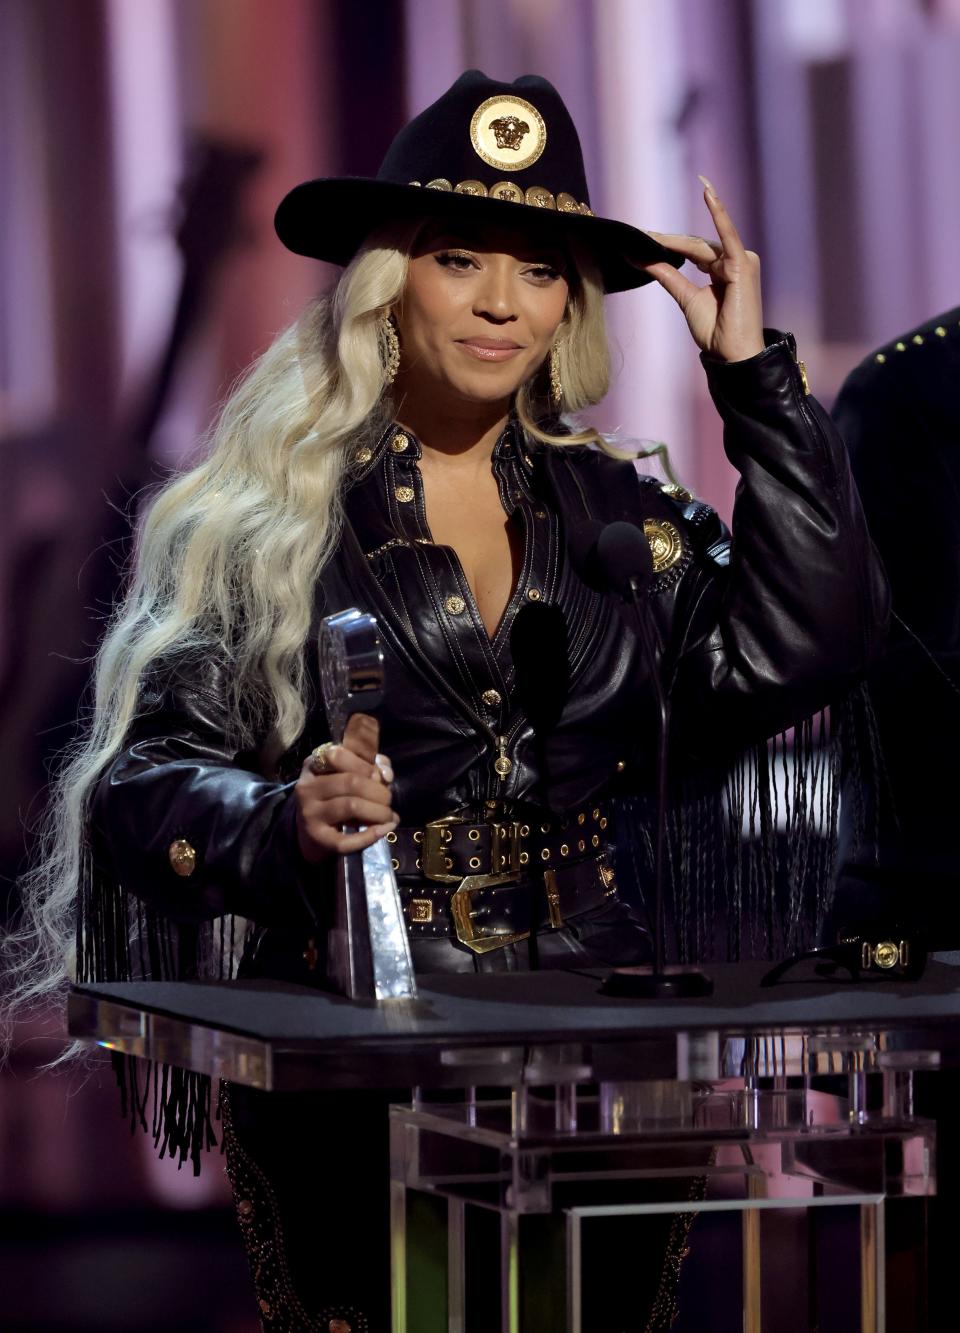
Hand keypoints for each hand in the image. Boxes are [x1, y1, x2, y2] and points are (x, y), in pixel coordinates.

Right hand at [294, 712, 397, 863]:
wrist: (310, 830)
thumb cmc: (335, 796)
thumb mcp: (348, 774)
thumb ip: (370, 766)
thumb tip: (386, 775)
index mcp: (314, 764)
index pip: (338, 754)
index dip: (366, 765)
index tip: (381, 777)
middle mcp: (307, 787)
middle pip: (351, 782)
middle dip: (379, 791)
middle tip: (389, 800)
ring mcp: (310, 813)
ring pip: (351, 806)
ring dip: (379, 812)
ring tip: (389, 815)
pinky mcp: (317, 838)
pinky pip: (346, 839)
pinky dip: (371, 835)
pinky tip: (384, 829)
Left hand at [635, 177, 764, 362]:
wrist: (732, 354)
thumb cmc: (715, 332)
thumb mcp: (686, 298)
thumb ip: (668, 276)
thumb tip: (643, 259)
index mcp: (723, 269)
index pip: (693, 251)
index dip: (669, 246)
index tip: (644, 240)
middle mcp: (734, 261)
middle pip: (695, 246)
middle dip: (668, 242)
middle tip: (641, 235)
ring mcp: (741, 260)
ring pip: (702, 245)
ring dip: (676, 240)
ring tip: (650, 236)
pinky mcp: (742, 263)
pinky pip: (727, 234)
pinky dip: (718, 213)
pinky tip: (707, 192)